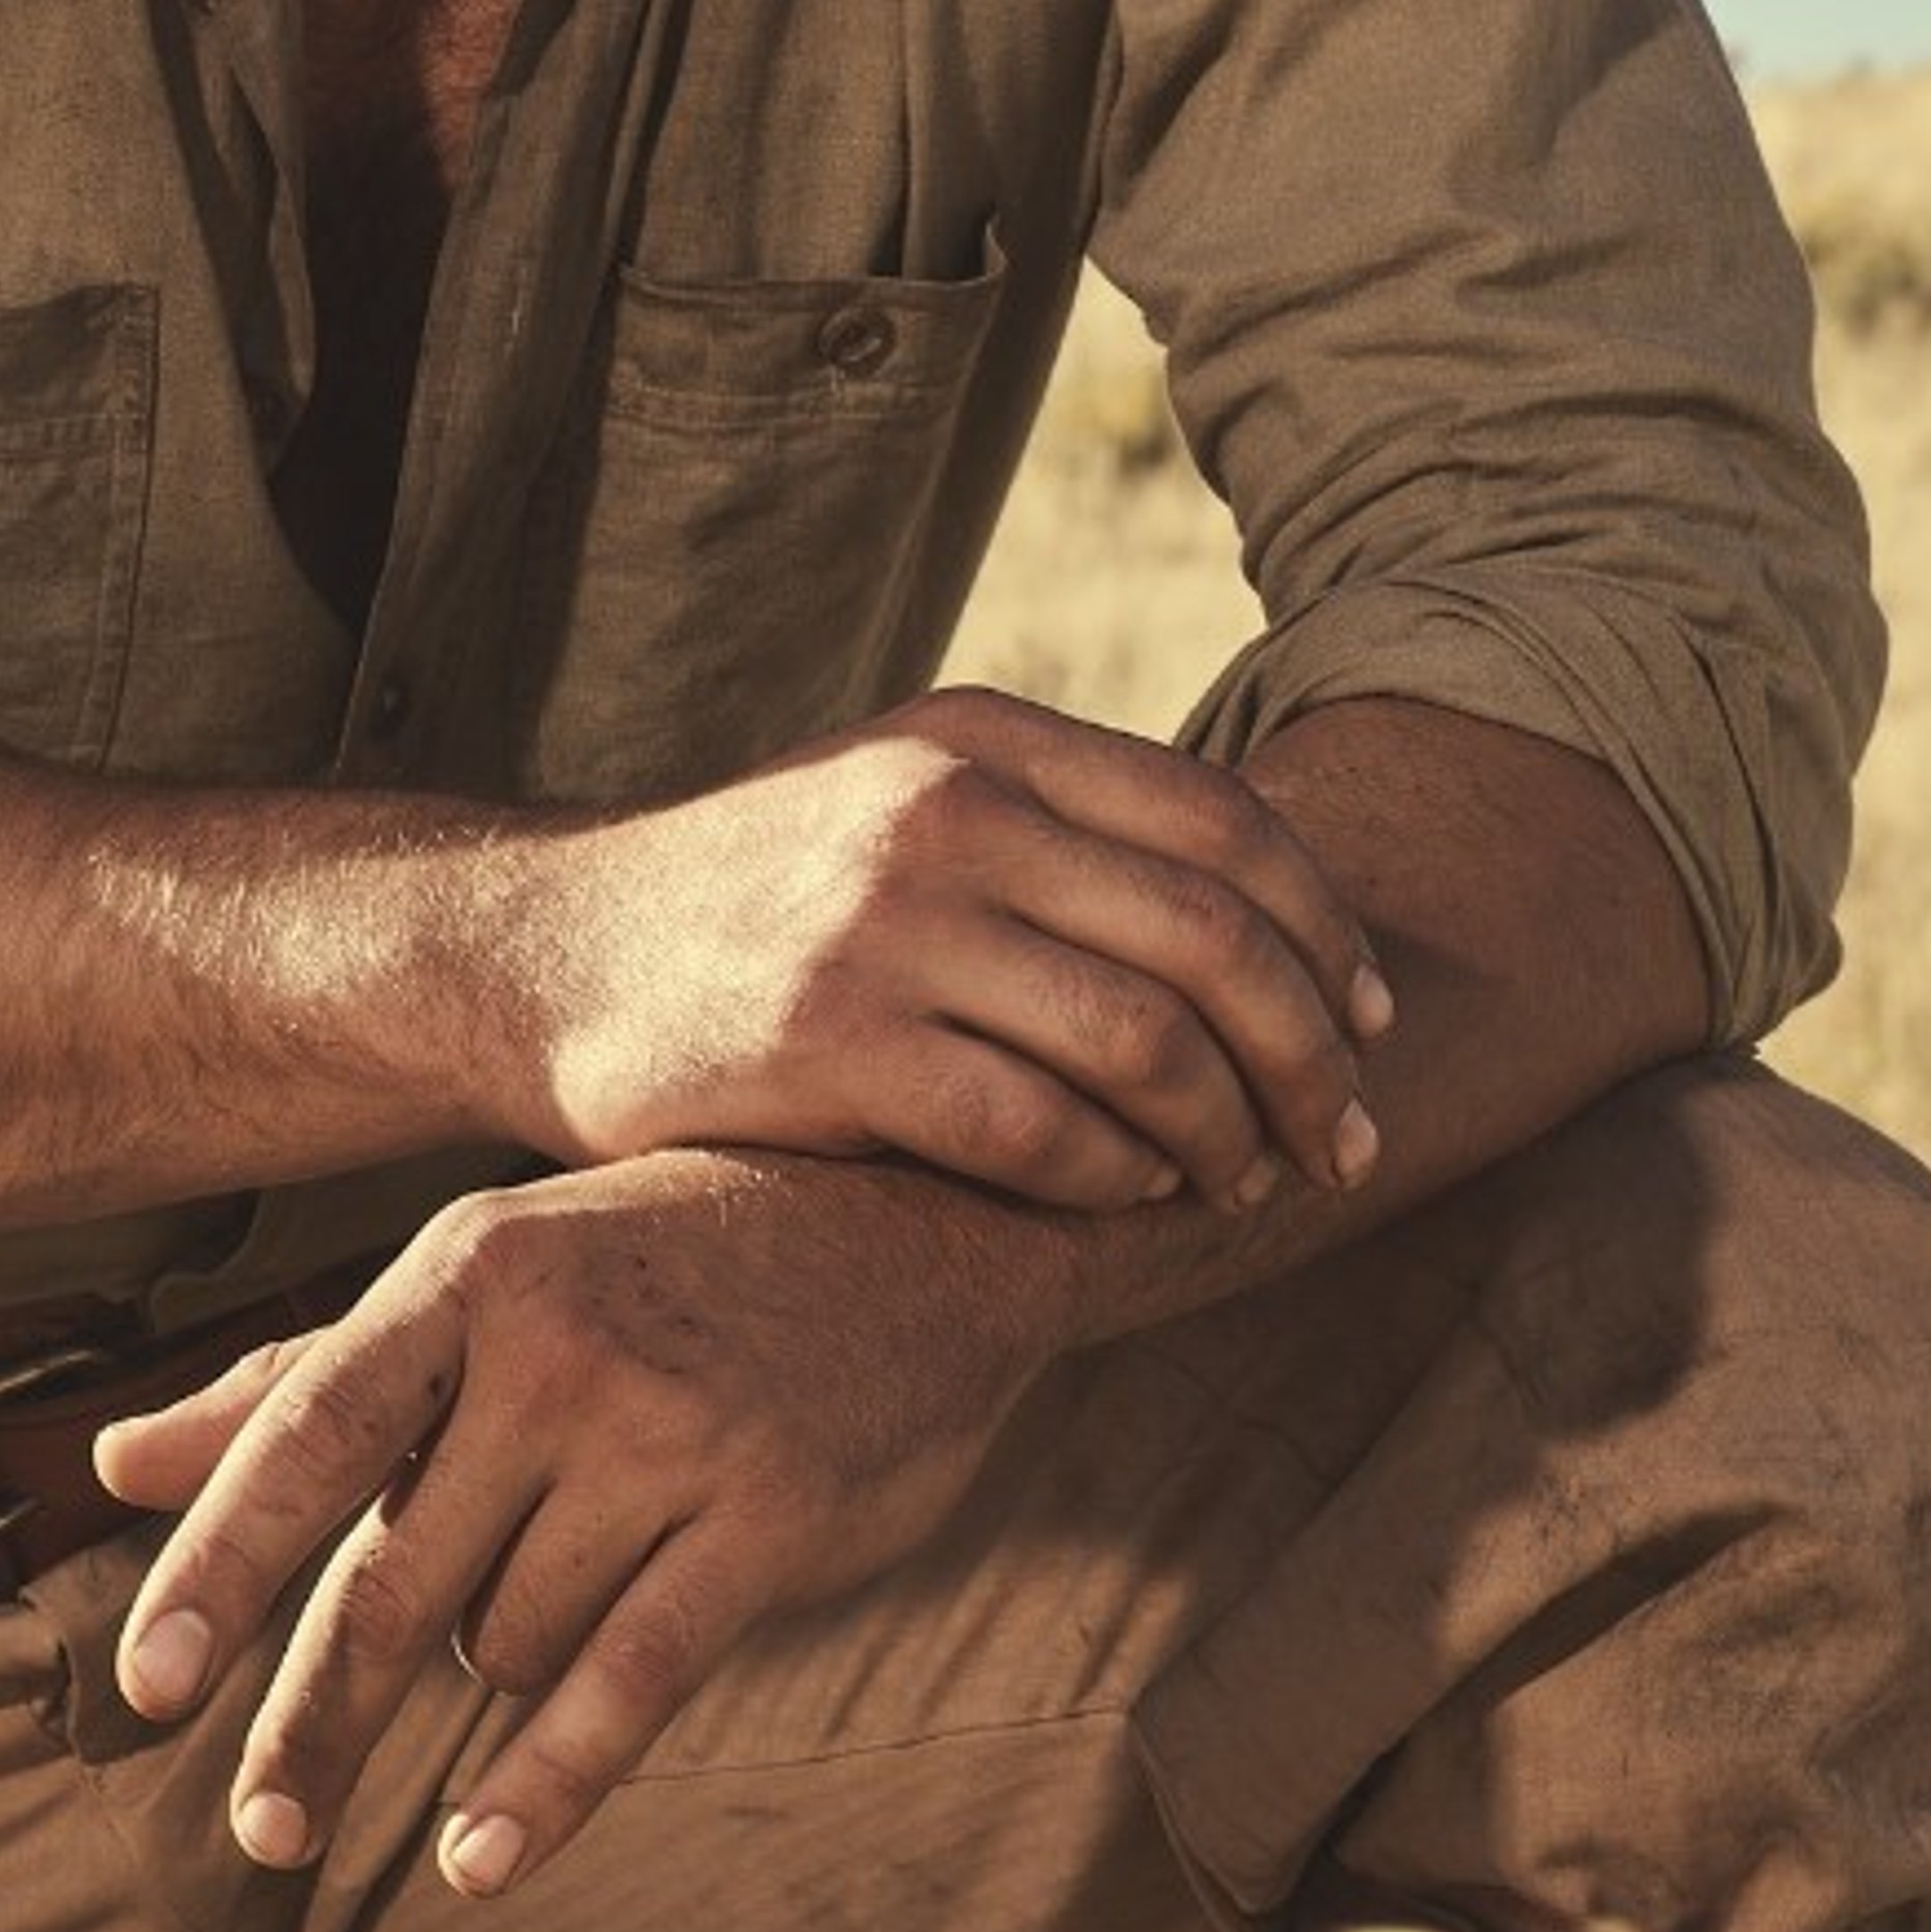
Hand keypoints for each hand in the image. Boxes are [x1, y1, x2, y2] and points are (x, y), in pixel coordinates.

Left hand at [97, 1149, 1036, 1904]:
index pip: (309, 1429)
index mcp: (469, 1268)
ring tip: (572, 1565)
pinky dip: (543, 1786)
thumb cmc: (664, 1250)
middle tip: (258, 1829)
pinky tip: (477, 1857)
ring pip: (509, 1635)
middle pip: (395, 1575)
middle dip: (318, 1715)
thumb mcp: (486, 1272)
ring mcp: (666, 1430)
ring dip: (503, 1655)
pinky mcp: (765, 1516)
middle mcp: (557, 1345)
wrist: (922, 1219)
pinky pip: (624, 1687)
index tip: (143, 1683)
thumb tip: (116, 1464)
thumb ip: (304, 1380)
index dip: (221, 1563)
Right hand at [513, 687, 1391, 1213]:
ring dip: (1227, 1136)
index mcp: (979, 736)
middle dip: (1314, 1062)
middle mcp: (938, 808)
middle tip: (1345, 1147)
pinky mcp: (824, 1043)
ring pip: (1144, 1042)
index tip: (1376, 1028)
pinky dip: (1112, 1179)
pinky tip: (1127, 1195)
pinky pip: (1035, 1131)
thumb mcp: (906, 796)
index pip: (1225, 827)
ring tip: (1238, 1183)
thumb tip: (1282, 915)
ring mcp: (879, 923)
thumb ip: (1062, 825)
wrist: (554, 950)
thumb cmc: (769, 895)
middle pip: (1213, 939)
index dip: (1332, 937)